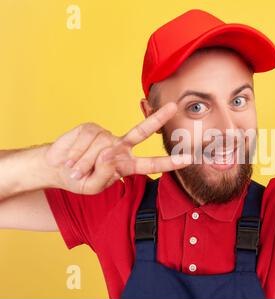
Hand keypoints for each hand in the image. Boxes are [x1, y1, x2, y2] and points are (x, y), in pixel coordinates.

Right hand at [44, 102, 189, 194]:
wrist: (56, 169)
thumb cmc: (79, 180)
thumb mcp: (93, 187)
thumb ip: (105, 174)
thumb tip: (111, 151)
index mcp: (127, 165)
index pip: (152, 163)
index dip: (170, 163)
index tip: (188, 159)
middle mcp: (121, 147)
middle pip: (142, 131)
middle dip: (158, 118)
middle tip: (173, 106)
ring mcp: (107, 136)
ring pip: (102, 148)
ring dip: (84, 164)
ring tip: (75, 171)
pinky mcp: (91, 128)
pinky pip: (87, 140)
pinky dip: (75, 154)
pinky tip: (69, 160)